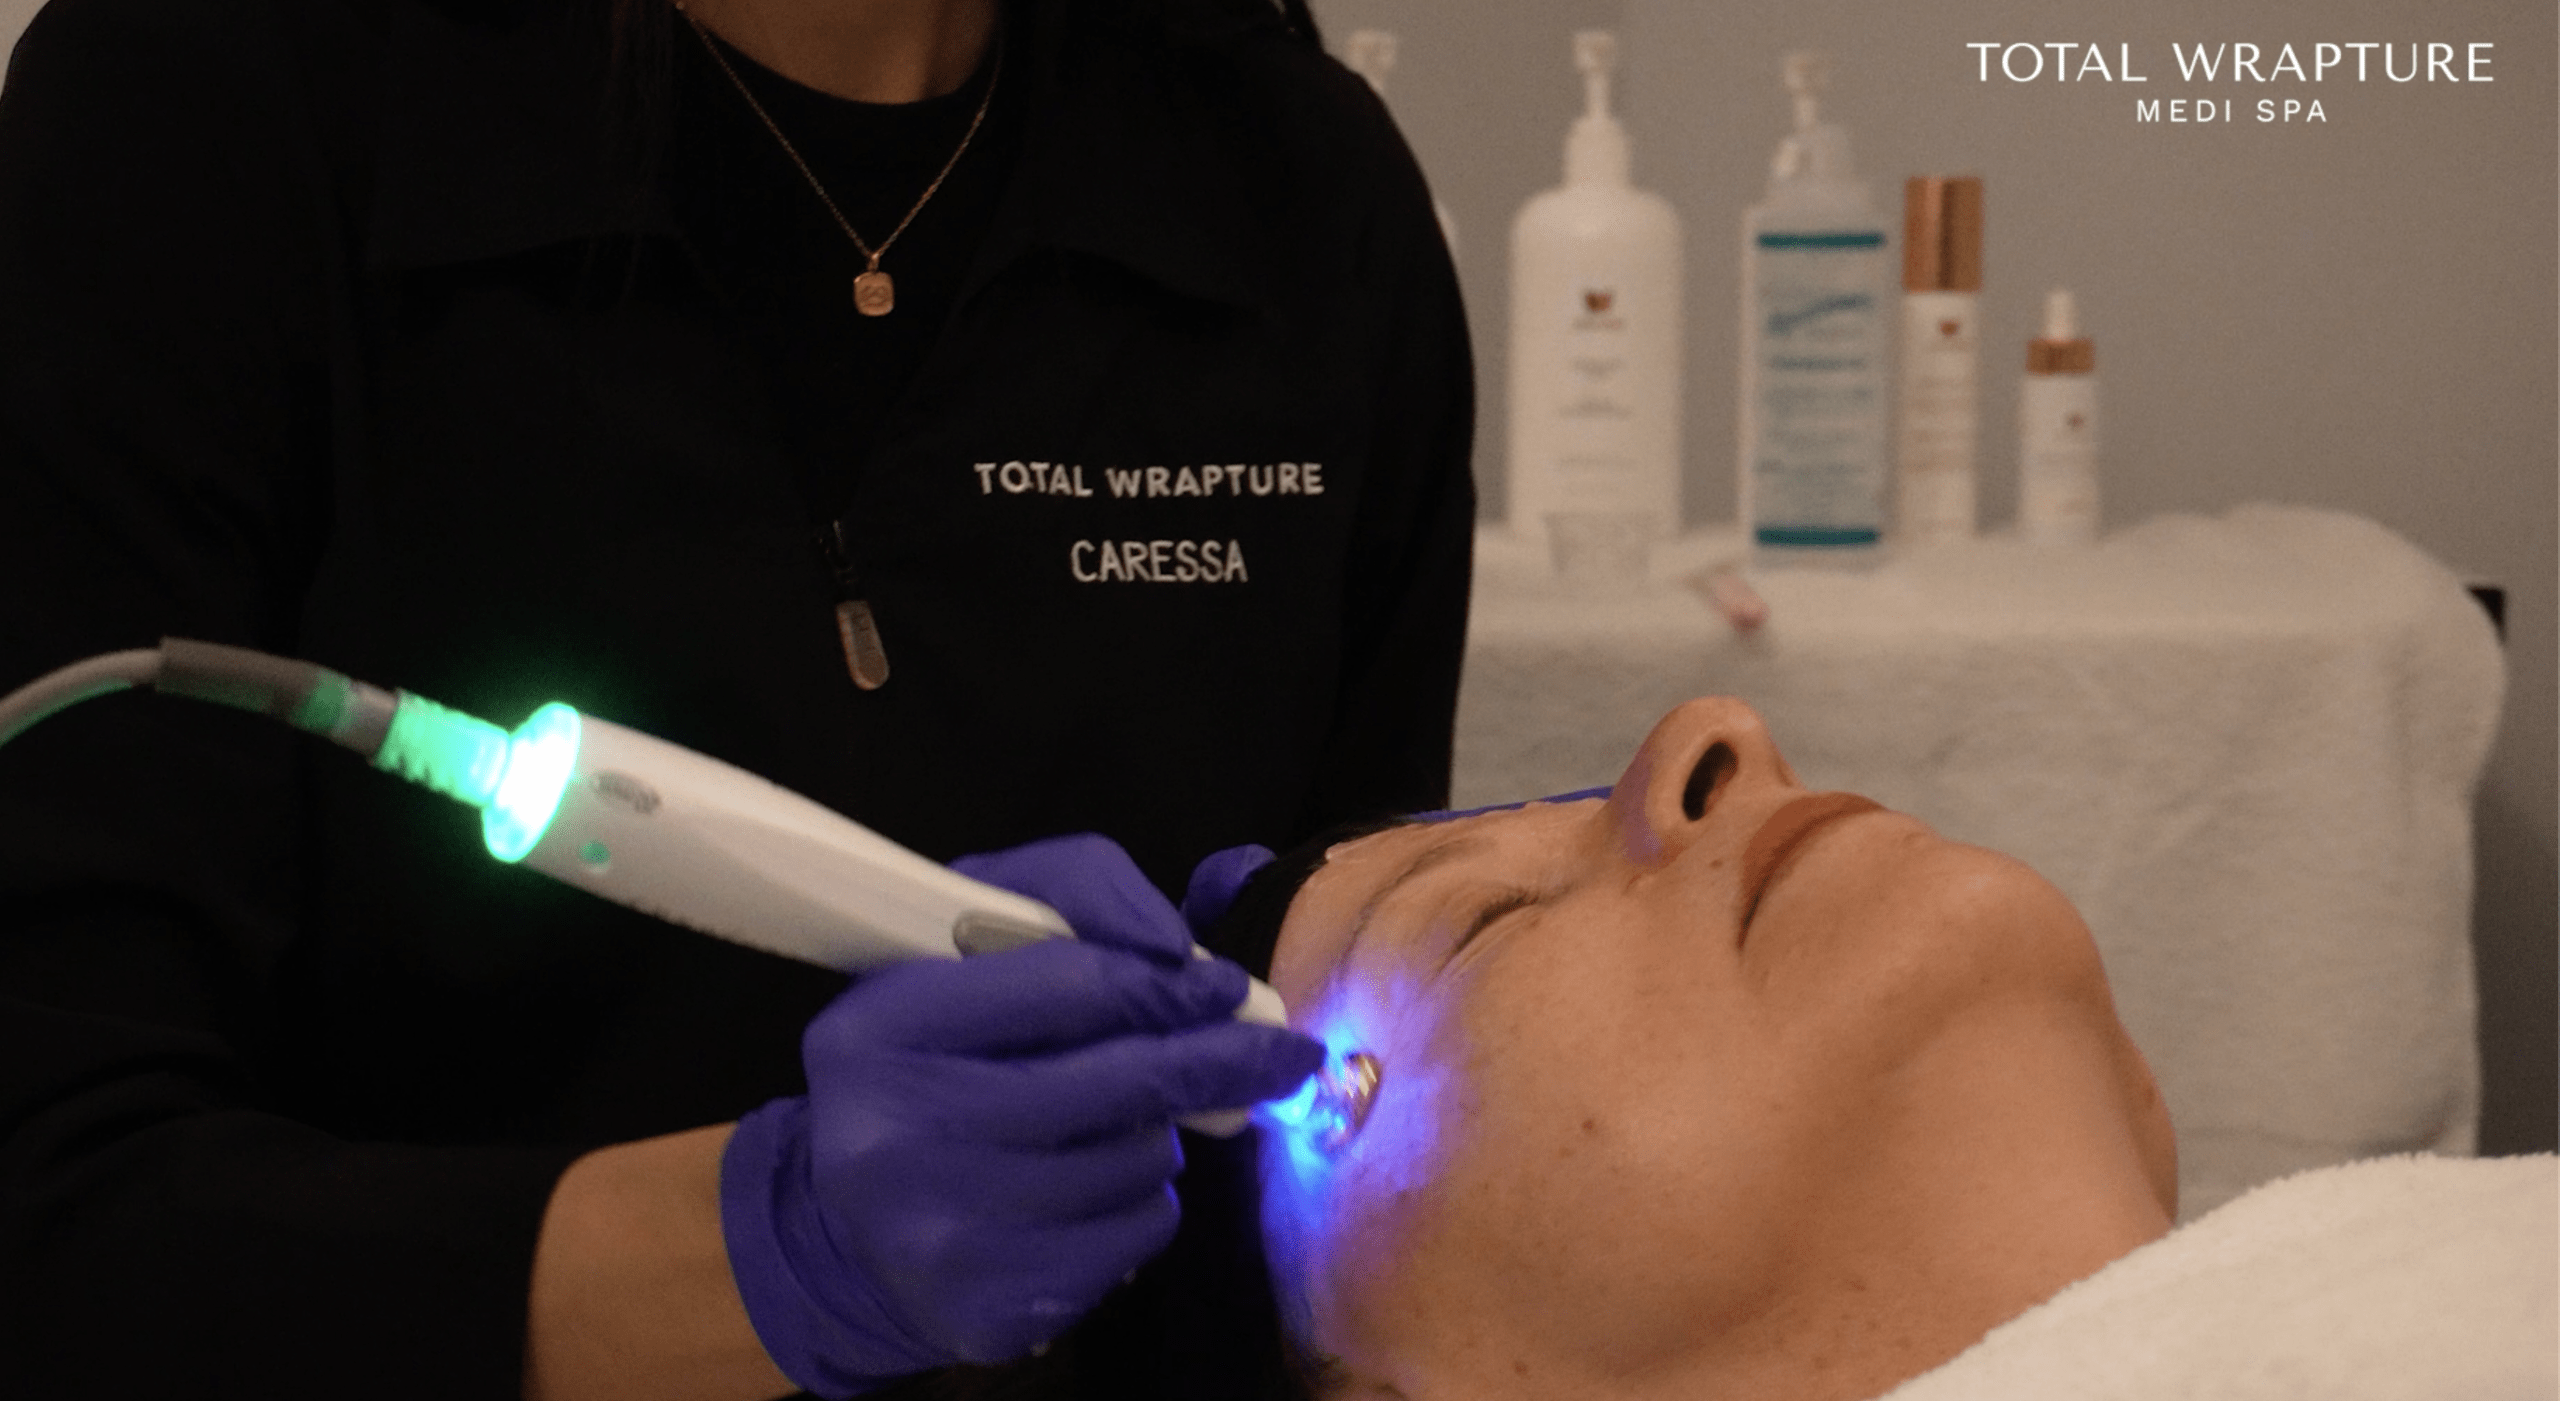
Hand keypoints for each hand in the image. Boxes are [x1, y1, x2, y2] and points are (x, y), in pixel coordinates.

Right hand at [721, 834, 1320, 1396]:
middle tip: (1282, 1051)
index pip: (1068, 985)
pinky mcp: (995, 1309)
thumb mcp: (970, 948)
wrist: (852, 1230)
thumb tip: (1180, 955)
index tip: (1225, 984)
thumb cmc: (933, 1061)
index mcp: (881, 1029)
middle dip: (1217, 1057)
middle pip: (1124, 1081)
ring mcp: (946, 1235)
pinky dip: (1140, 1203)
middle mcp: (897, 1137)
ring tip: (1106, 1124)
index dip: (1167, 982)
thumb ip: (1076, 898)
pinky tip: (1093, 1189)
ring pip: (1140, 1160)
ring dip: (1158, 1134)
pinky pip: (1137, 1235)